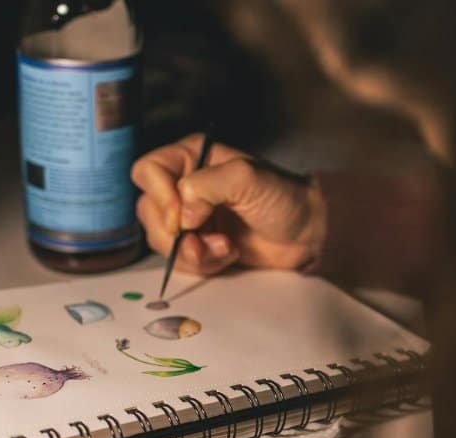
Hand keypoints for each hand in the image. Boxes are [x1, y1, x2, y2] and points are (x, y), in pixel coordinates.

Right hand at [131, 134, 326, 274]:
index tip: (182, 215)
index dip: (159, 195)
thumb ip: (208, 185)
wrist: (307, 235)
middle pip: (148, 209)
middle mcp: (185, 185)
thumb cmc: (283, 198)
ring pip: (161, 239)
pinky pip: (179, 260)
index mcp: (192, 157)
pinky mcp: (199, 245)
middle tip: (202, 238)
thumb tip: (183, 214)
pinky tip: (229, 254)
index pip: (148, 170)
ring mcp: (190, 218)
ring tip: (225, 247)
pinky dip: (203, 263)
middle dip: (175, 232)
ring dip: (191, 251)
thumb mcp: (248, 178)